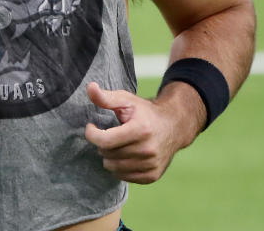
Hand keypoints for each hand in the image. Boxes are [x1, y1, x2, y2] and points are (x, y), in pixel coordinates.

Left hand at [83, 81, 198, 183]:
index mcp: (140, 130)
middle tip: (109, 135)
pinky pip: (123, 177)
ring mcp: (151, 165)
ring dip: (109, 157)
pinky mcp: (152, 176)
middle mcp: (147, 150)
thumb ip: (105, 97)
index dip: (91, 134)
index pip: (105, 141)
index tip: (91, 127)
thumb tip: (90, 87)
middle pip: (107, 154)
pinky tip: (124, 155)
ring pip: (113, 168)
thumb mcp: (126, 100)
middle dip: (102, 144)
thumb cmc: (145, 112)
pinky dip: (119, 167)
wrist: (174, 126)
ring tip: (116, 145)